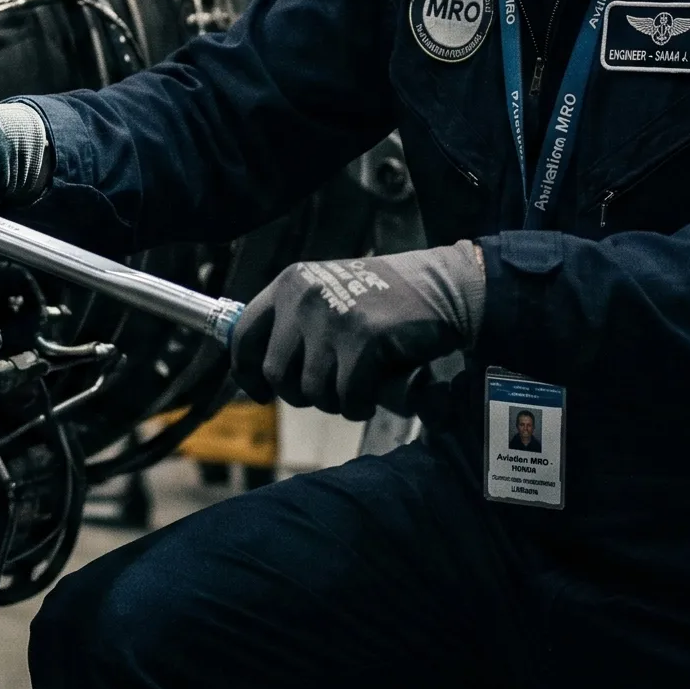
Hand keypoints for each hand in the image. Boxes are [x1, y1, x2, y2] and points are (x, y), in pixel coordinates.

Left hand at [232, 243, 485, 419]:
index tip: (261, 392)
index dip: (246, 372)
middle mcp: (304, 297)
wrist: (446, 286)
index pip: (244, 334)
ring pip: (312, 391)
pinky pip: (347, 396)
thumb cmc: (389, 298)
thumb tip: (264, 369)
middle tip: (329, 392)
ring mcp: (332, 318)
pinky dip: (360, 405)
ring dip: (335, 401)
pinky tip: (372, 396)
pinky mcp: (363, 340)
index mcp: (291, 283)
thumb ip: (297, 321)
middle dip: (301, 394)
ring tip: (356, 388)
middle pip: (276, 373)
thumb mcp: (330, 293)